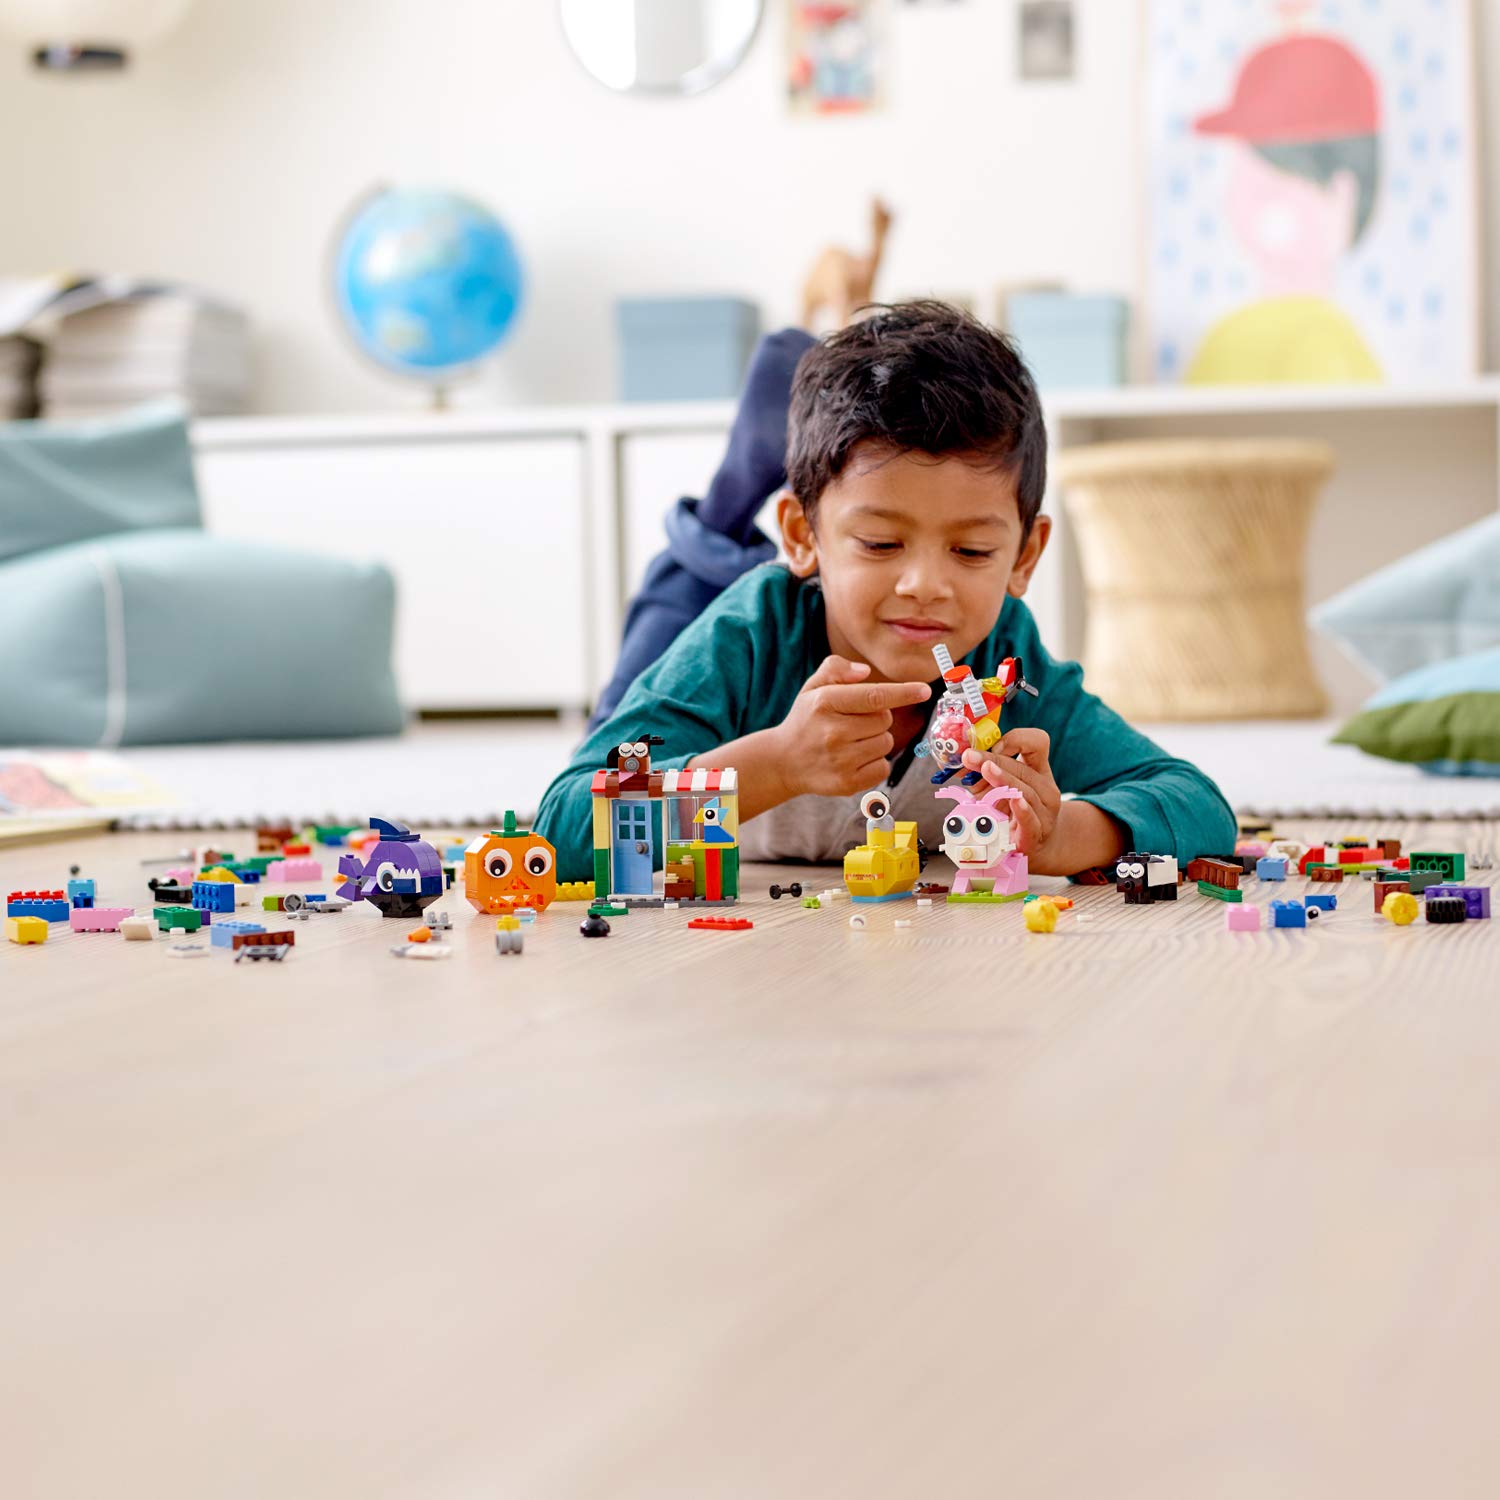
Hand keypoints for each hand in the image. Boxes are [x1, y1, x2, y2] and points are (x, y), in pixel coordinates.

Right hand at [776, 655, 929, 799]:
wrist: (783, 762)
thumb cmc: (806, 720)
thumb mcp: (812, 687)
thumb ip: (836, 669)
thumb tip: (865, 672)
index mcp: (825, 702)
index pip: (874, 696)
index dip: (902, 692)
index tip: (924, 690)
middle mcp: (832, 732)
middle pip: (885, 719)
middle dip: (876, 718)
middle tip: (852, 723)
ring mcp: (840, 760)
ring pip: (885, 743)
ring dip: (875, 740)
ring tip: (850, 742)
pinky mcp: (847, 783)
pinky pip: (882, 767)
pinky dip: (874, 762)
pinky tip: (854, 760)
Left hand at [961, 728, 1060, 860]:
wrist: (1033, 846)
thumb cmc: (1010, 813)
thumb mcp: (996, 788)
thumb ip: (978, 774)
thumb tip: (950, 762)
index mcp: (1037, 770)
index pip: (1037, 743)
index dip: (1017, 739)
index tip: (994, 745)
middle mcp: (1045, 788)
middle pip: (1023, 768)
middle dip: (993, 759)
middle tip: (969, 756)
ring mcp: (1044, 812)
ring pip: (1026, 791)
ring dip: (1003, 779)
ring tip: (985, 770)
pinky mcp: (1037, 834)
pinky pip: (1031, 819)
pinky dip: (1022, 810)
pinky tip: (1014, 802)